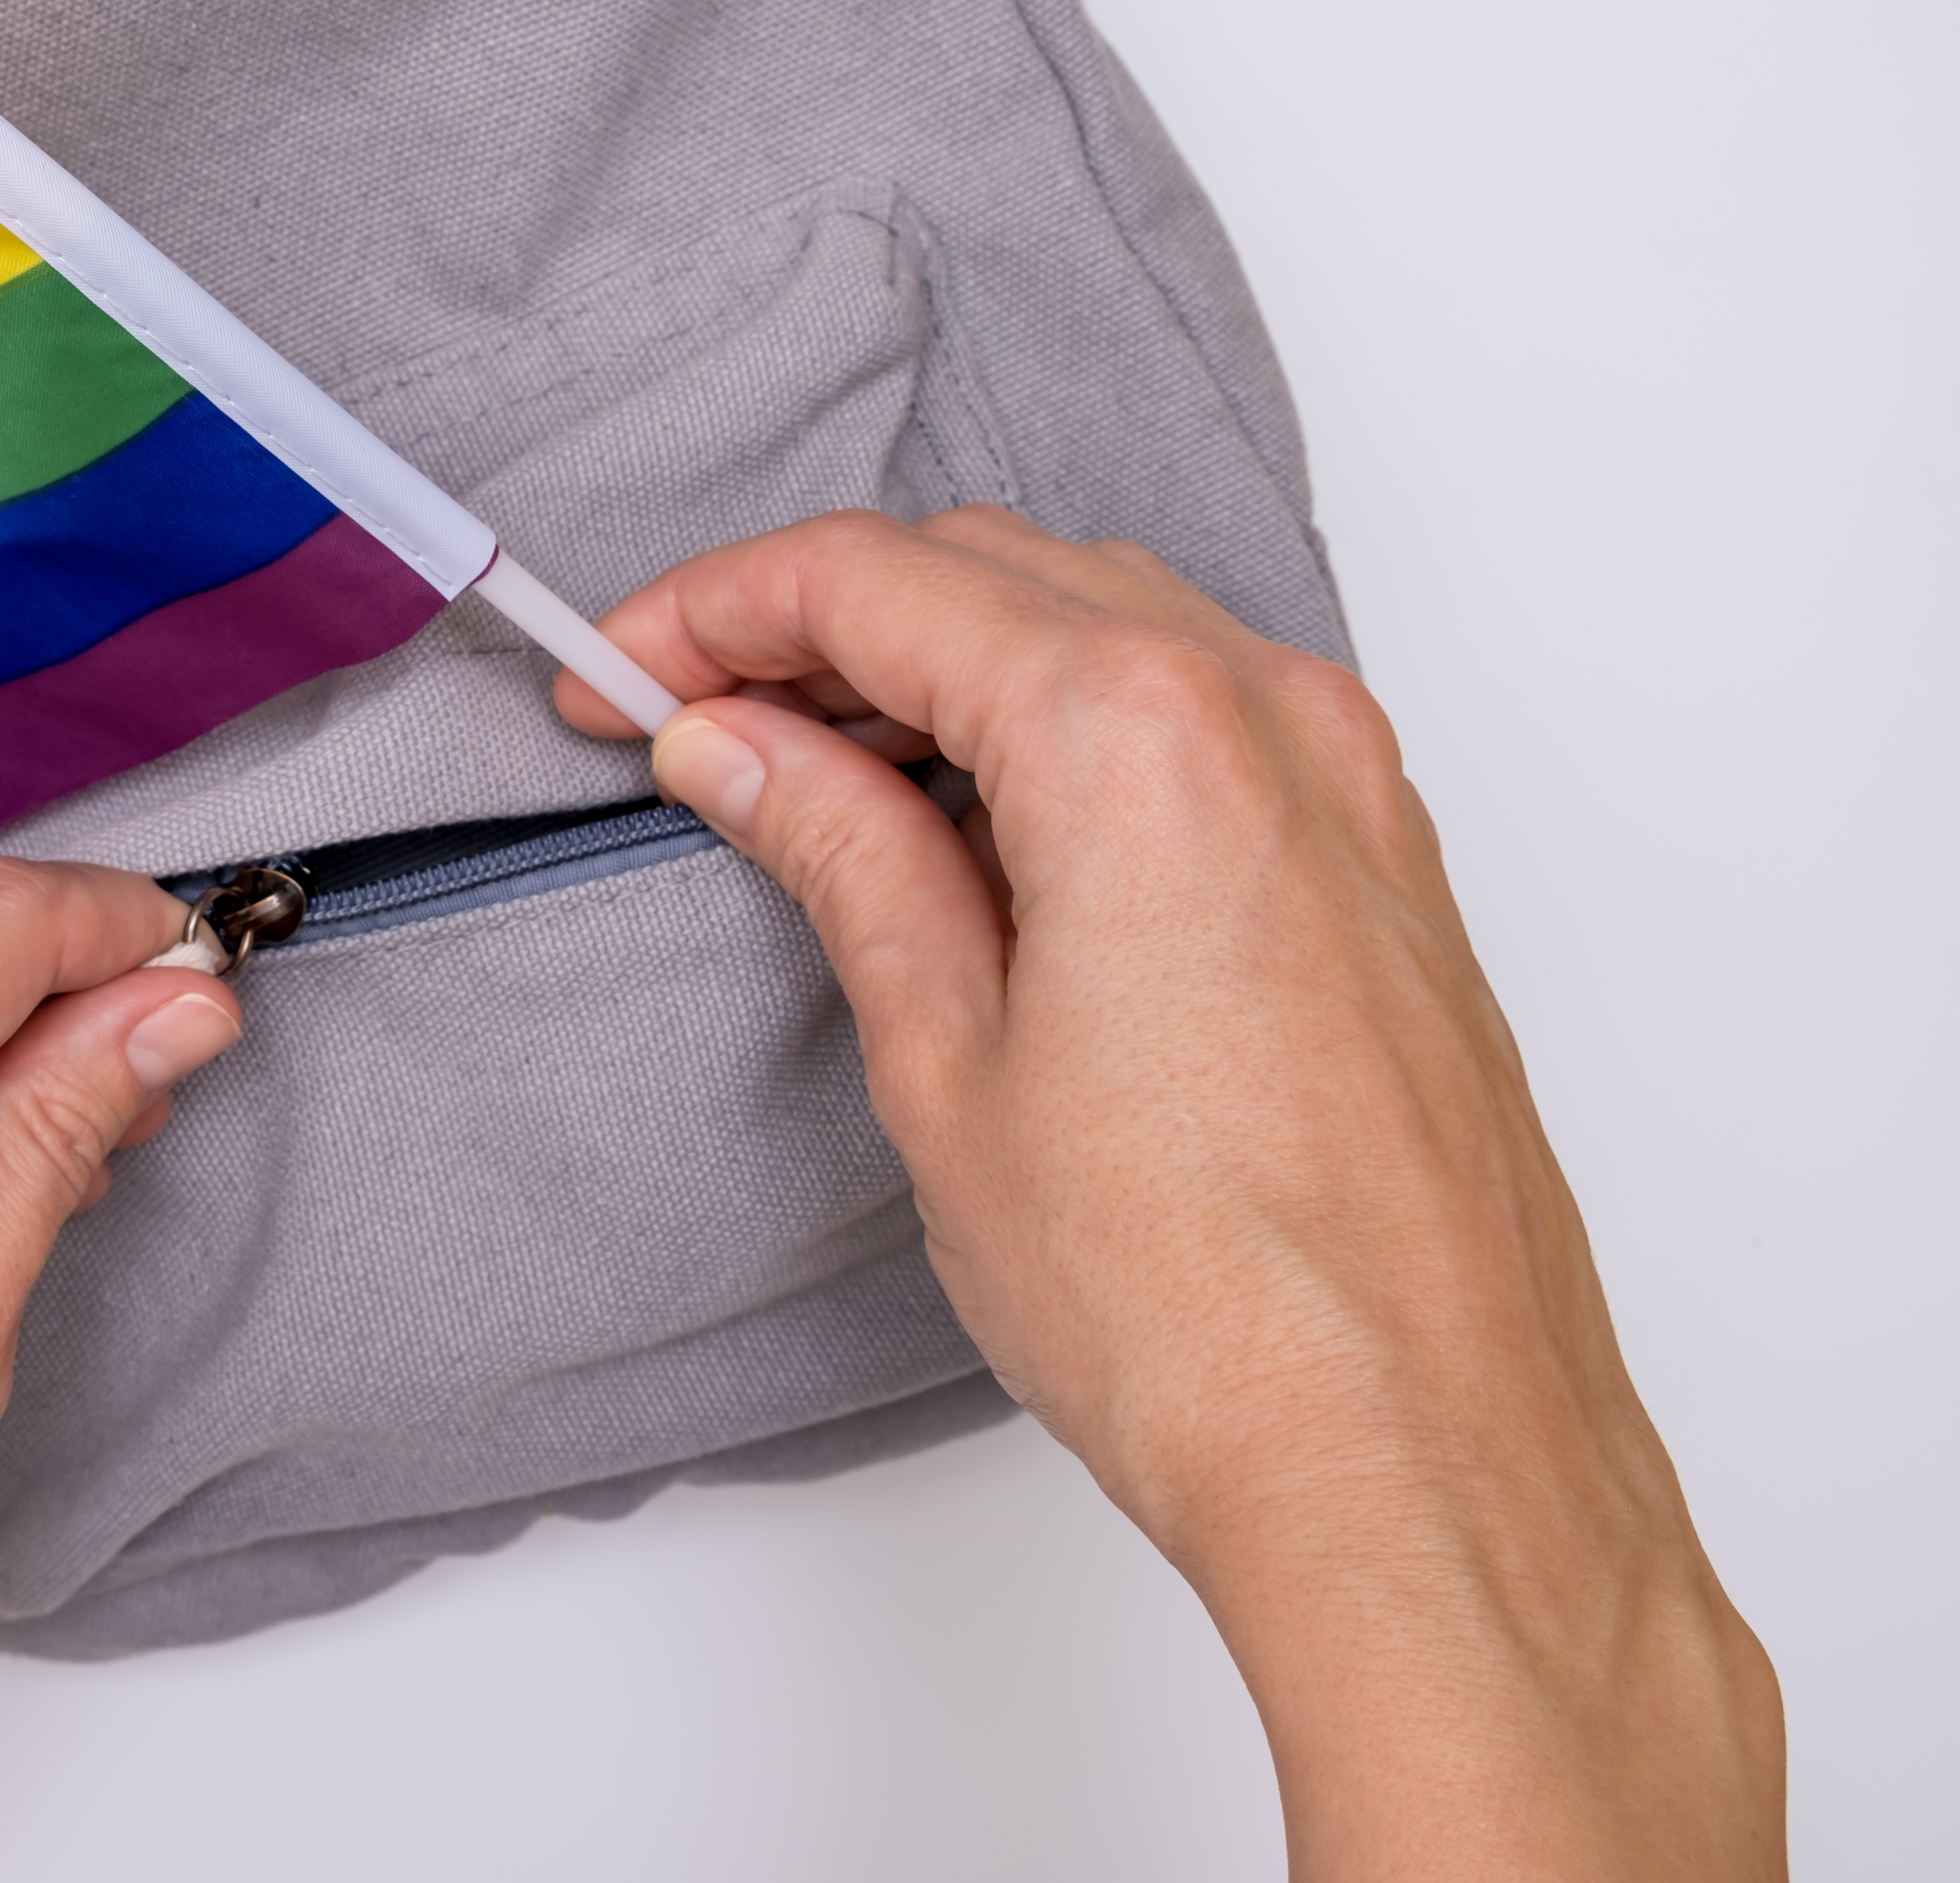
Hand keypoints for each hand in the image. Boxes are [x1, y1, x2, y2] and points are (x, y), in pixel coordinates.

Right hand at [561, 506, 1782, 1880]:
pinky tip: (980, 825)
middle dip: (819, 622)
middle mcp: (1268, 720)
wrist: (1426, 1473)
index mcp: (1137, 740)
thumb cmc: (1204, 1310)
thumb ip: (844, 858)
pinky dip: (1067, 722)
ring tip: (815, 772)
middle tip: (689, 719)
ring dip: (946, 663)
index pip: (873, 580)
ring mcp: (1353, 787)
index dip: (711, 611)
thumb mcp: (947, 1063)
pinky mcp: (1388, 866)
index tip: (618, 675)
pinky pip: (1204, 711)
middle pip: (993, 571)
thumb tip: (739, 749)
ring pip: (1107, 624)